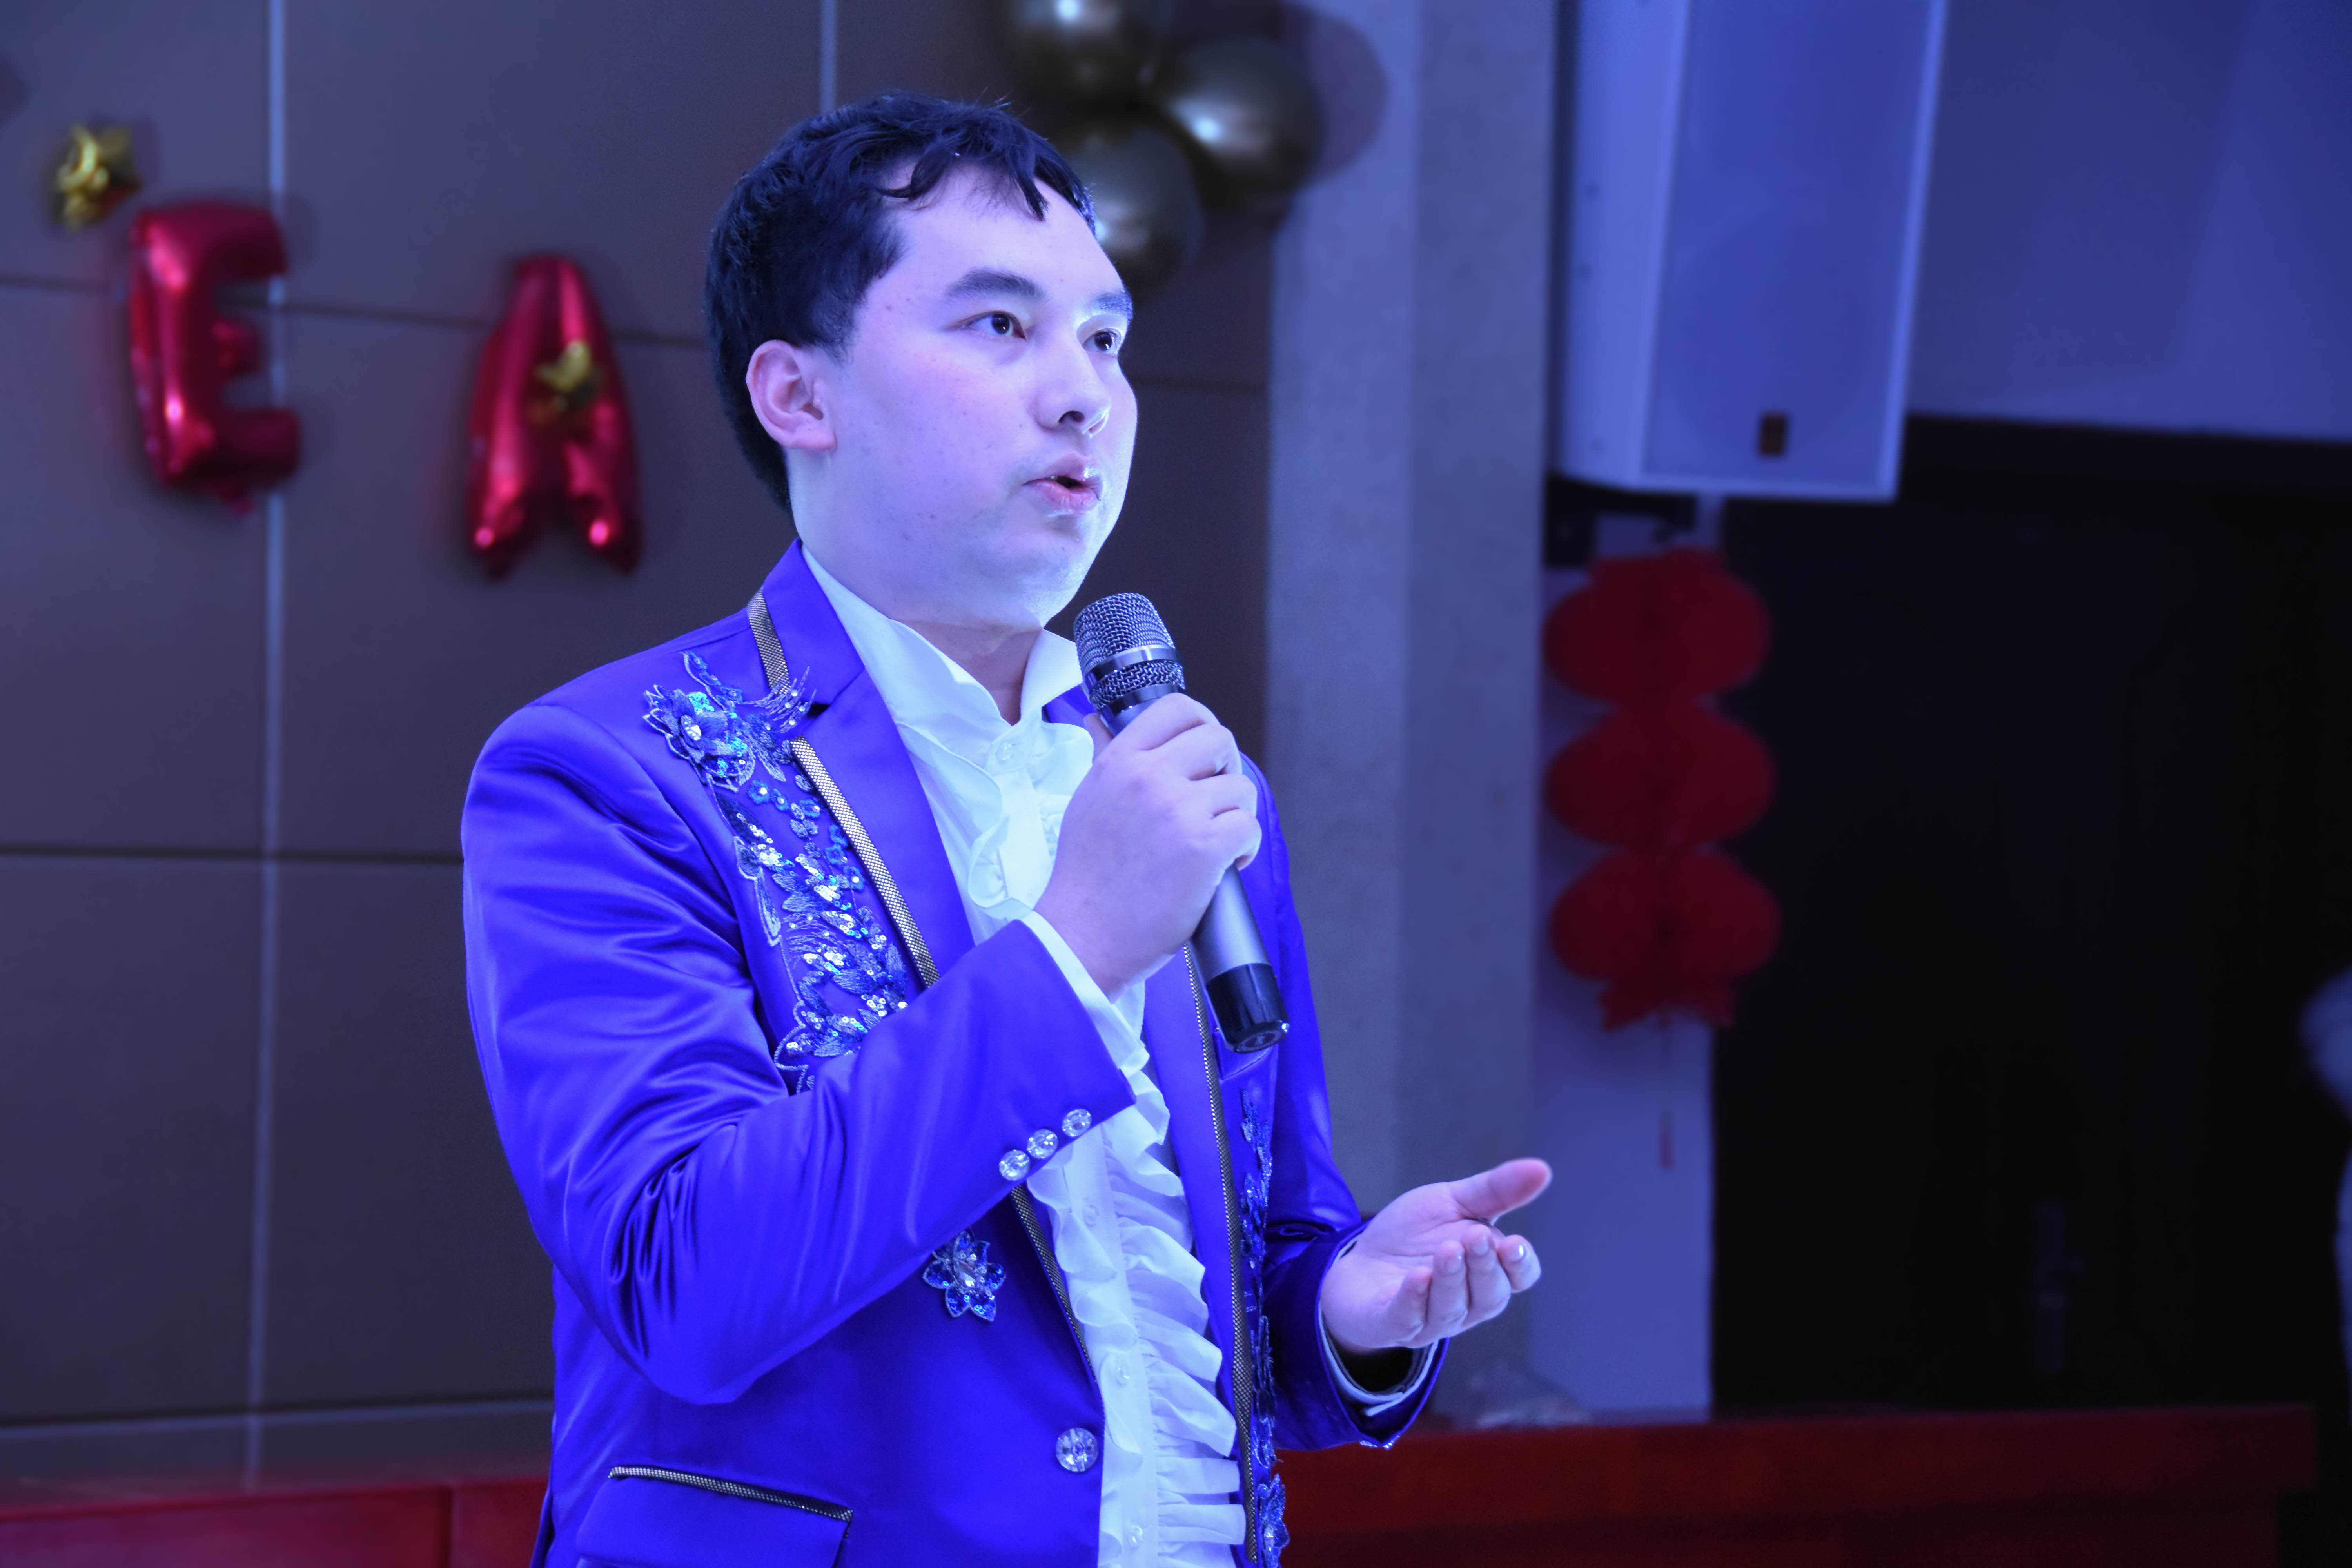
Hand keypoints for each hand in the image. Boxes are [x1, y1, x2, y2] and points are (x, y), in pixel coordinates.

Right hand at [1034, 695, 1260, 996]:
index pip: (1177, 708)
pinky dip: (1245, 848)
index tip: (1205, 753)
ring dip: (1237, 816)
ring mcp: (1178, 811)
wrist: (1082, 936)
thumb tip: (1100, 721)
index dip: (1202, 724)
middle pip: (1220, 739)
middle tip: (1215, 801)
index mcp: (1119, 762)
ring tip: (1216, 842)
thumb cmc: (1086, 876)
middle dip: (1227, 770)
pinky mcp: (1204, 848)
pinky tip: (1225, 865)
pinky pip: (1249, 827)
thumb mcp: (1087, 801)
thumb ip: (1105, 758)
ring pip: (1241, 788)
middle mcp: (1148, 778)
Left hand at [1319, 1159, 1550, 1353]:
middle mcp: (1465, 1305)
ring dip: (1452, 1281)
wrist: (1356, 1261)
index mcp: (1486, 1274)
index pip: (1518, 1278)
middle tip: (1475, 1237)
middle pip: (1489, 1297)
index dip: (1521, 1265)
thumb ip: (1495, 1191)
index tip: (1515, 1244)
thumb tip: (1542, 1169)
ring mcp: (1429, 1320)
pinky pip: (1407, 1319)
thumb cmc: (1412, 1236)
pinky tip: (1418, 1277)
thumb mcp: (1451, 1203)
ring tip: (1447, 1250)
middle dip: (1485, 1268)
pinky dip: (1414, 1299)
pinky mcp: (1390, 1325)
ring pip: (1451, 1310)